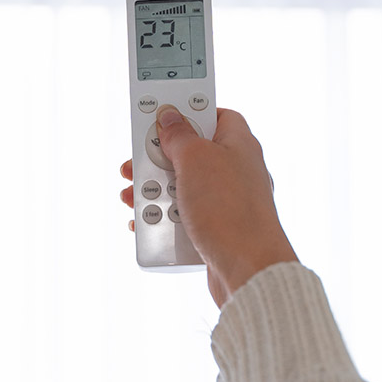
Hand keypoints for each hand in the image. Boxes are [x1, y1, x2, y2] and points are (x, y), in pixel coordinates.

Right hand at [120, 106, 297, 307]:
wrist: (247, 269)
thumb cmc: (230, 211)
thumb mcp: (195, 159)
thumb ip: (179, 135)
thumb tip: (170, 117)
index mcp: (238, 143)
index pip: (213, 114)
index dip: (185, 113)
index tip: (159, 116)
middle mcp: (234, 170)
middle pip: (188, 153)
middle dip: (157, 160)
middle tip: (134, 164)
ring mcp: (225, 201)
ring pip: (181, 187)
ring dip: (155, 192)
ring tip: (135, 198)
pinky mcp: (215, 229)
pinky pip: (183, 216)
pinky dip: (164, 218)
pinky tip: (148, 224)